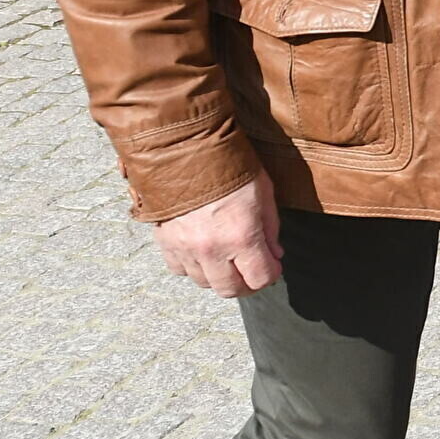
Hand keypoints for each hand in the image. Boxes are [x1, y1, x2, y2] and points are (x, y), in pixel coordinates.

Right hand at [156, 171, 284, 296]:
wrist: (186, 148)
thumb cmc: (230, 166)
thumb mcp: (264, 193)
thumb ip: (270, 229)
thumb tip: (274, 255)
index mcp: (242, 237)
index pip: (260, 279)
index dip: (270, 274)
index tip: (272, 265)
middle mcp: (212, 249)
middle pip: (230, 289)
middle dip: (246, 282)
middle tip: (251, 269)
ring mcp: (185, 248)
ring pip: (204, 283)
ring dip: (218, 275)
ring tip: (227, 258)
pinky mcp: (165, 242)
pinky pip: (179, 269)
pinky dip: (192, 266)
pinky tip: (202, 251)